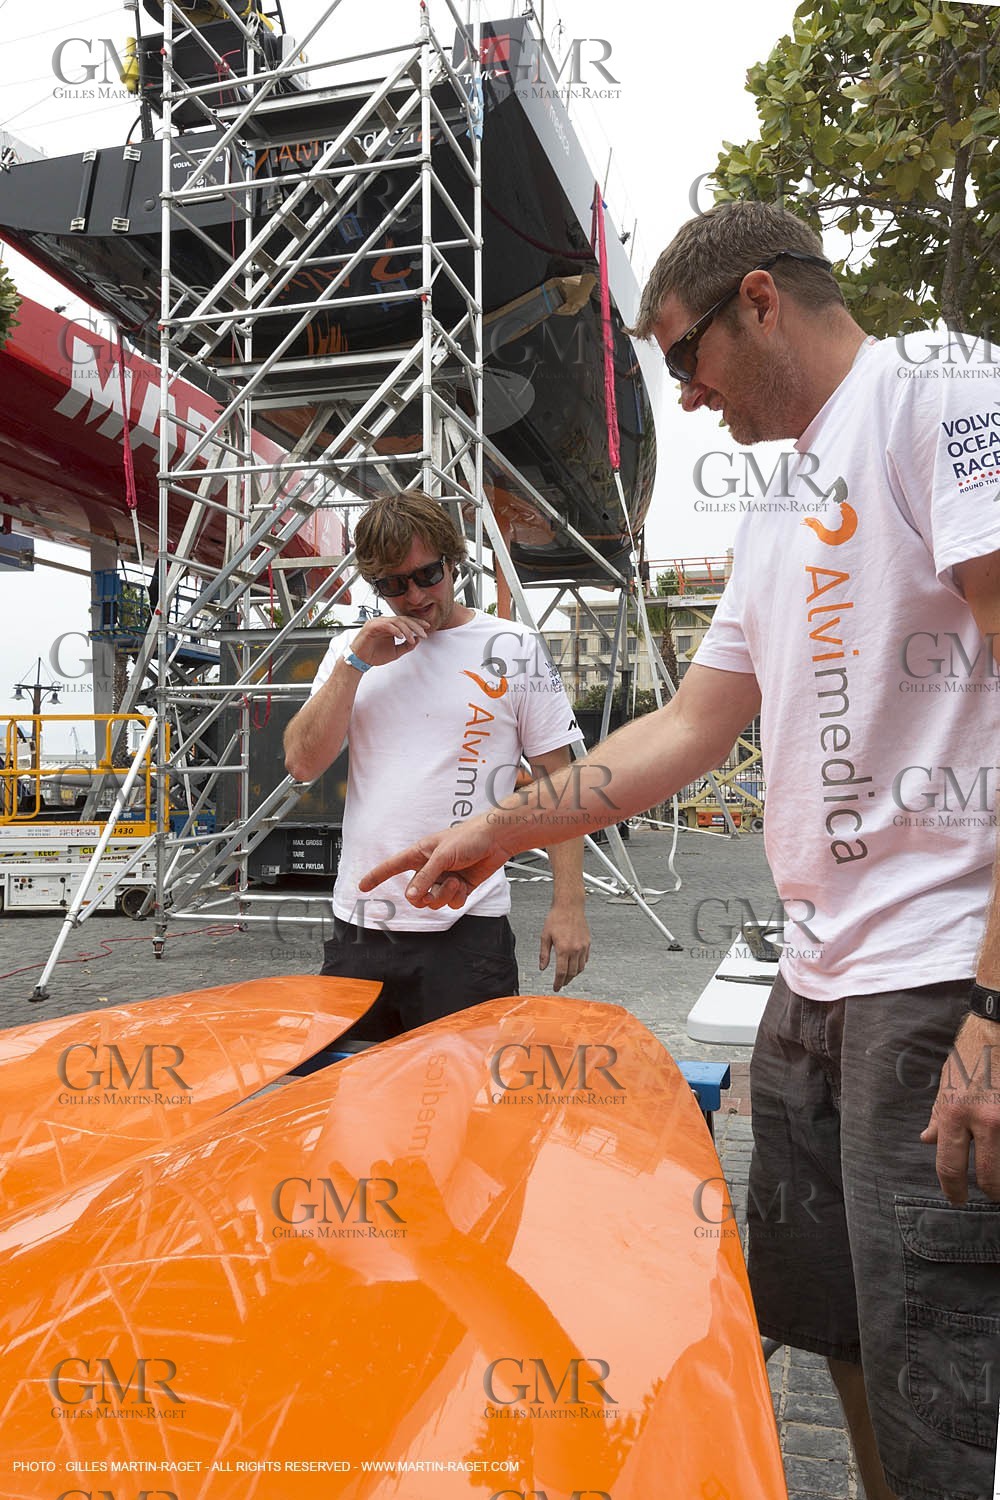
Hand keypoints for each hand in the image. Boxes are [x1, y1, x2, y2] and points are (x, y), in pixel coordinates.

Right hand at [351, 614, 428, 667]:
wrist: (360, 661)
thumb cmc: (374, 655)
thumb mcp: (396, 652)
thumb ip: (407, 646)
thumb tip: (418, 640)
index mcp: (389, 626)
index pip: (406, 621)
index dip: (417, 623)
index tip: (427, 627)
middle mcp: (384, 622)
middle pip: (403, 619)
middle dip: (415, 626)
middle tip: (424, 634)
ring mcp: (377, 622)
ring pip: (396, 621)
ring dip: (406, 630)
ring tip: (412, 639)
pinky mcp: (371, 627)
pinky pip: (386, 625)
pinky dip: (395, 630)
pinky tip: (401, 637)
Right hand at [360, 816, 510, 908]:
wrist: (496, 841)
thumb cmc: (469, 838)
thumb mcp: (442, 856)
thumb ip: (425, 877)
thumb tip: (412, 896)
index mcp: (420, 855)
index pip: (392, 867)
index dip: (376, 876)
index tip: (362, 886)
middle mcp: (430, 869)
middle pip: (415, 895)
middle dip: (426, 895)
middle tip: (436, 887)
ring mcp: (444, 879)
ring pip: (433, 901)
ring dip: (444, 895)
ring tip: (455, 881)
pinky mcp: (459, 887)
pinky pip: (451, 903)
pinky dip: (457, 897)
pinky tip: (464, 885)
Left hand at [539, 903, 589, 991]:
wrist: (569, 906)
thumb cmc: (557, 917)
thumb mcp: (545, 936)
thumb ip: (544, 954)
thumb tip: (542, 967)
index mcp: (563, 949)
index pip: (561, 972)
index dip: (558, 983)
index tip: (556, 987)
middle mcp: (575, 949)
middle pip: (572, 973)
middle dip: (566, 981)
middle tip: (561, 983)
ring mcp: (583, 946)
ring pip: (581, 968)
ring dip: (574, 974)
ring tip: (567, 976)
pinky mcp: (588, 943)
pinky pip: (586, 959)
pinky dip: (581, 965)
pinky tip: (575, 965)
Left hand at [921, 1013, 999, 1202]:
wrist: (998, 1027)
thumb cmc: (970, 1055)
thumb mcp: (946, 1084)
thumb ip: (938, 1117)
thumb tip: (928, 1141)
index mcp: (955, 1112)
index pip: (950, 1165)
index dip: (953, 1189)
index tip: (957, 1198)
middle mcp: (985, 1119)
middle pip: (989, 1177)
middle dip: (991, 1191)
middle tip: (990, 1194)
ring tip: (997, 1173)